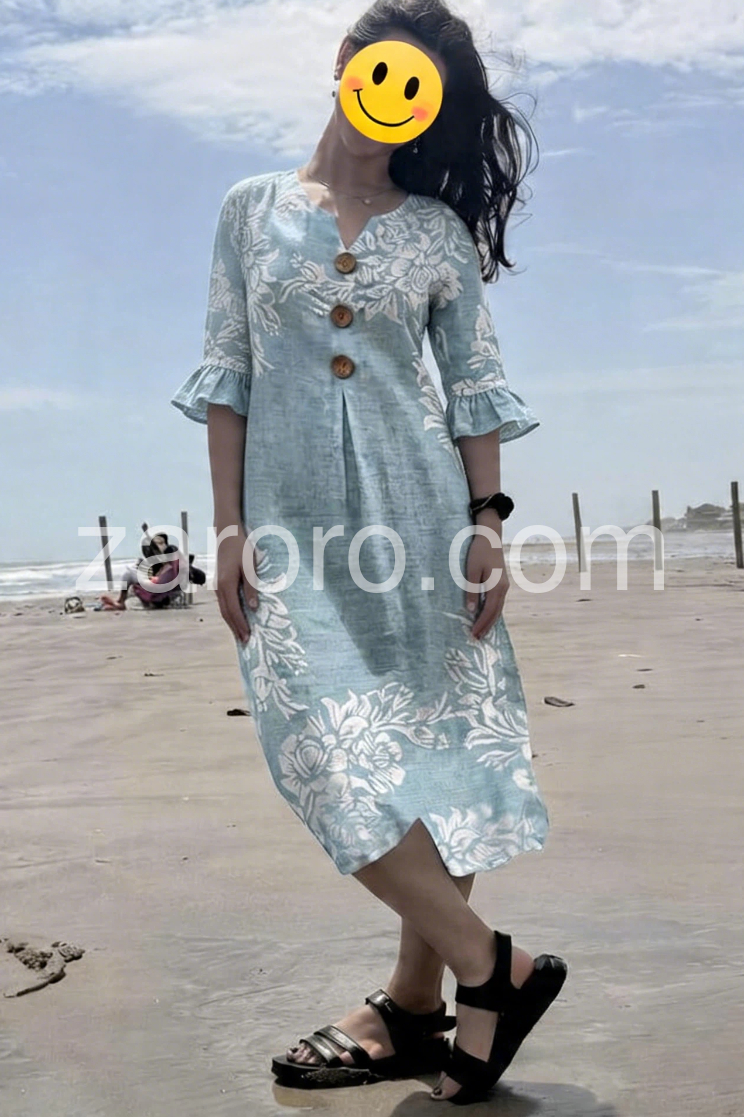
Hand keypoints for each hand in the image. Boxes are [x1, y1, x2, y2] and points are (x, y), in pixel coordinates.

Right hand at [215, 526, 258, 644]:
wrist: (227, 533)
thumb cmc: (241, 548)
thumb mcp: (250, 567)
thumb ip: (251, 587)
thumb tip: (253, 608)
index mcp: (226, 585)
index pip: (233, 610)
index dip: (241, 625)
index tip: (248, 637)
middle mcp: (219, 588)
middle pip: (226, 614)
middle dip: (235, 629)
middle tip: (245, 642)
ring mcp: (217, 586)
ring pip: (223, 609)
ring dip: (231, 623)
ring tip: (240, 634)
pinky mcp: (219, 583)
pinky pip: (224, 603)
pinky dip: (229, 614)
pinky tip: (236, 617)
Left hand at [465, 513, 508, 639]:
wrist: (490, 536)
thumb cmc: (479, 551)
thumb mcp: (472, 571)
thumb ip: (472, 591)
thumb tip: (471, 610)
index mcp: (497, 586)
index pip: (489, 611)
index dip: (481, 624)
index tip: (473, 634)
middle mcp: (504, 588)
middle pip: (496, 613)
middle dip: (486, 627)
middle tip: (476, 638)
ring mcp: (504, 586)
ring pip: (498, 609)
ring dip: (490, 621)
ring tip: (481, 632)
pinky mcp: (502, 583)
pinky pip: (498, 602)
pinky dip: (492, 612)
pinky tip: (486, 617)